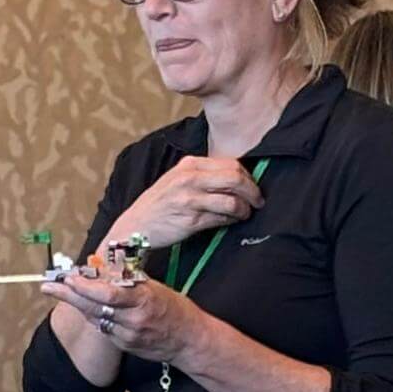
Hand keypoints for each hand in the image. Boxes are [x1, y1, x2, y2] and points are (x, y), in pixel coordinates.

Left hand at [42, 268, 206, 365]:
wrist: (189, 341)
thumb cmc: (174, 308)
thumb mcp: (155, 288)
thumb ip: (129, 281)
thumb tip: (104, 269)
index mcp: (143, 299)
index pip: (108, 293)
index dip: (86, 286)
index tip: (70, 277)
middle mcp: (133, 319)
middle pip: (94, 306)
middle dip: (68, 294)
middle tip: (48, 285)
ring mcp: (127, 335)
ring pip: (95, 317)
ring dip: (76, 304)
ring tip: (57, 290)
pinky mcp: (125, 346)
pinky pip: (103, 328)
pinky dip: (92, 315)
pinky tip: (82, 306)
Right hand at [110, 156, 263, 247]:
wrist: (133, 227)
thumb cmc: (158, 206)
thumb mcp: (176, 180)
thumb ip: (202, 176)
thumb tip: (235, 179)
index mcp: (188, 165)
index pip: (230, 164)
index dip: (248, 176)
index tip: (253, 187)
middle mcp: (189, 179)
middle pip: (235, 178)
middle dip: (253, 191)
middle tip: (258, 201)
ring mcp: (190, 199)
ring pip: (232, 199)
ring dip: (245, 209)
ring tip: (246, 214)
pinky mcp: (191, 220)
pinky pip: (221, 218)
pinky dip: (232, 220)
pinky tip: (232, 221)